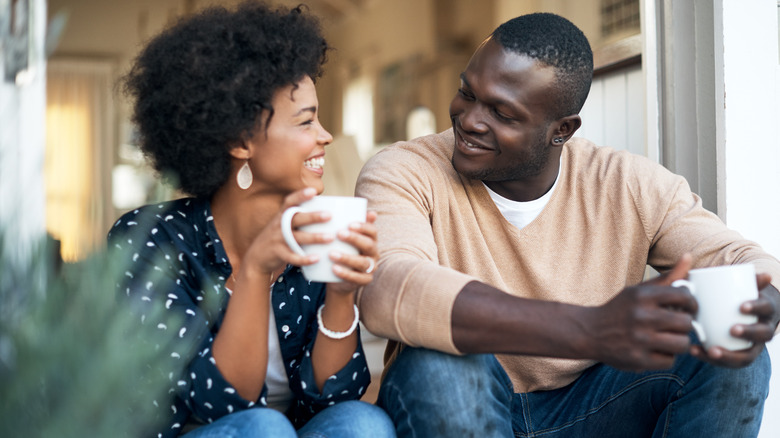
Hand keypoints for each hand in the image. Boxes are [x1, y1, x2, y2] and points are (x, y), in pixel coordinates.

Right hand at [243, 188, 324, 277]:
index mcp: (281, 216)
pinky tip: (317, 258)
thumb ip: (297, 217)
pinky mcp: (278, 254)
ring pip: (297, 238)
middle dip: (312, 217)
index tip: (313, 191)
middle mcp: (279, 226)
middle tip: (329, 215)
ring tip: (330, 237)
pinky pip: (292, 256)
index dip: (300, 195)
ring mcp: (277, 240)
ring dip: (314, 237)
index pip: (289, 202)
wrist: (257, 257)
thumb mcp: (282, 224)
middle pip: (296, 219)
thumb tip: (323, 209)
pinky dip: (304, 258)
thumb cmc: (278, 238)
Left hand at [326, 210, 378, 294]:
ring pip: (363, 262)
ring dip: (347, 257)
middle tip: (339, 233)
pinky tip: (334, 268)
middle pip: (369, 245)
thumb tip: (349, 206)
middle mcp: (374, 254)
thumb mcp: (343, 239)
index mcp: (371, 240)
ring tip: (331, 253)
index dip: (363, 227)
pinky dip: (345, 273)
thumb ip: (345, 224)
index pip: (372, 231)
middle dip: (355, 239)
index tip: (350, 223)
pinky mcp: (364, 281)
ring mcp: (370, 268)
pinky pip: (357, 278)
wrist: (338, 279)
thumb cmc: (341, 252)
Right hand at [583, 254, 696, 370]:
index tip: (687, 307)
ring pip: (682, 344)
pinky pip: (669, 361)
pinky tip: (655, 350)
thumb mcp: (639, 290)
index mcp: (642, 296)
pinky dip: (666, 356)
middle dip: (685, 324)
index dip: (691, 303)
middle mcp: (641, 316)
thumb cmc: (621, 310)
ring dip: (678, 342)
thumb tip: (689, 256)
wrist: (589, 332)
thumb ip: (668, 277)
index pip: (684, 296)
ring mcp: (639, 340)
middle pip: (686, 323)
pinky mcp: (638, 359)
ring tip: (669, 338)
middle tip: (677, 325)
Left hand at [690, 274, 777, 367]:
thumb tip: (763, 274)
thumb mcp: (743, 287)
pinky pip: (727, 362)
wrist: (745, 313)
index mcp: (765, 311)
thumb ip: (745, 278)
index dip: (756, 308)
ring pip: (746, 356)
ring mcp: (751, 346)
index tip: (741, 306)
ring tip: (711, 350)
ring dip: (729, 355)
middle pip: (762, 335)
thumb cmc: (740, 297)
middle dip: (748, 333)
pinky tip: (695, 351)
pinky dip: (711, 358)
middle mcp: (763, 331)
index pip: (765, 309)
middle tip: (732, 329)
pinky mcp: (736, 356)